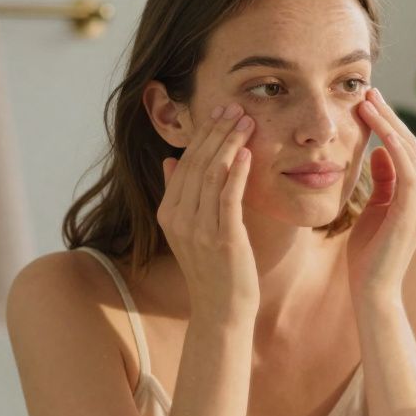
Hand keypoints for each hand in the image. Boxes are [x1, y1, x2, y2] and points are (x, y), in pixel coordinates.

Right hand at [157, 103, 258, 318]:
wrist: (221, 309)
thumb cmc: (213, 268)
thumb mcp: (190, 230)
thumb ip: (179, 194)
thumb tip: (171, 161)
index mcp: (168, 213)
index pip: (185, 163)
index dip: (203, 135)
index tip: (220, 111)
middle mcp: (178, 218)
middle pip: (198, 163)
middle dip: (217, 132)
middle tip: (236, 107)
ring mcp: (198, 229)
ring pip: (212, 175)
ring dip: (231, 144)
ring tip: (247, 121)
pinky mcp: (222, 238)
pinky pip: (228, 197)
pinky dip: (237, 172)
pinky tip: (247, 153)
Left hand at [347, 88, 415, 301]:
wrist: (371, 289)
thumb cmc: (368, 254)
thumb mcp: (373, 208)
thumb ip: (381, 181)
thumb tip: (379, 152)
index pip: (406, 150)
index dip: (388, 124)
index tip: (368, 102)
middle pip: (411, 144)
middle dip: (388, 116)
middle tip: (368, 92)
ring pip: (409, 150)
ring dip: (387, 122)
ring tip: (366, 101)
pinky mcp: (412, 208)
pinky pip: (404, 165)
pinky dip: (390, 142)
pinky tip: (373, 126)